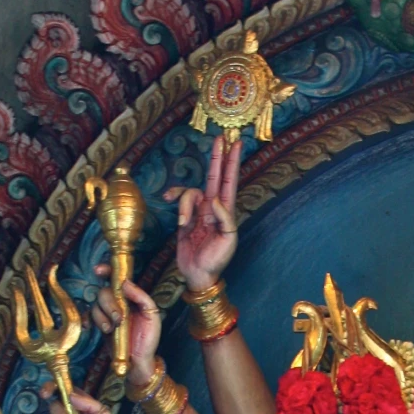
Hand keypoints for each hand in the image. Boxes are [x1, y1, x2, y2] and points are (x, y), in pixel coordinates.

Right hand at [91, 272, 162, 396]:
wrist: (139, 361)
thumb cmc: (148, 338)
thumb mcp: (152, 315)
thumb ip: (141, 297)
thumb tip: (125, 282)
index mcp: (131, 297)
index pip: (117, 278)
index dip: (106, 270)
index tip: (98, 270)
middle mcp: (118, 302)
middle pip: (104, 292)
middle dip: (109, 304)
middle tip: (119, 319)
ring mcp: (108, 314)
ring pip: (96, 305)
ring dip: (103, 316)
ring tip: (113, 329)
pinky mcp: (101, 326)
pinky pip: (90, 317)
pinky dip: (91, 321)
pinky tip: (98, 329)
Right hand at [177, 136, 240, 291]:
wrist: (198, 274)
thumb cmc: (217, 260)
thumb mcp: (227, 240)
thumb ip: (224, 218)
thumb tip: (215, 200)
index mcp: (227, 211)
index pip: (231, 181)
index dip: (233, 162)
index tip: (237, 143)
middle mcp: (214, 207)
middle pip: (215, 176)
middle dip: (217, 158)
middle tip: (219, 139)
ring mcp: (199, 211)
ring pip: (191, 192)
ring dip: (184, 204)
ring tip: (183, 223)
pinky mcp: (185, 217)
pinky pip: (180, 202)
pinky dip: (177, 207)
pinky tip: (177, 220)